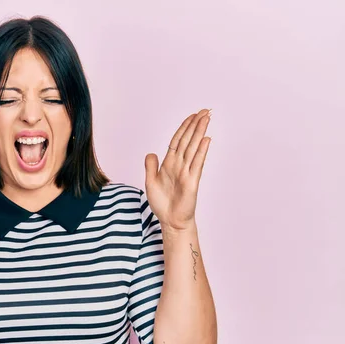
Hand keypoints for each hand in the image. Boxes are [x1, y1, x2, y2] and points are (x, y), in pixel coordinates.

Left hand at [144, 109, 211, 230]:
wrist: (170, 220)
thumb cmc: (162, 203)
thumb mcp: (150, 182)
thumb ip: (150, 166)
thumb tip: (151, 152)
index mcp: (169, 163)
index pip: (177, 141)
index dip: (184, 128)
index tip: (192, 116)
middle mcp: (179, 165)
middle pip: (188, 140)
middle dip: (195, 125)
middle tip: (205, 111)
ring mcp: (187, 172)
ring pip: (194, 148)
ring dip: (200, 132)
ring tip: (207, 118)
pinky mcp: (192, 181)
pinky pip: (197, 163)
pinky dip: (201, 151)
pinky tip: (206, 139)